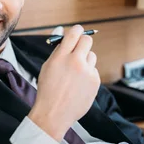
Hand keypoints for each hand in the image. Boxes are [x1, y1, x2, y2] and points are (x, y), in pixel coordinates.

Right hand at [28, 25, 99, 140]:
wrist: (54, 113)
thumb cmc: (48, 90)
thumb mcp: (48, 67)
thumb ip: (58, 50)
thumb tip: (62, 32)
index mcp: (61, 57)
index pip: (74, 34)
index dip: (77, 30)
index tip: (78, 30)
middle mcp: (76, 62)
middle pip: (87, 40)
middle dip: (84, 42)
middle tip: (80, 48)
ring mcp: (87, 72)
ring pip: (92, 56)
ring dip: (86, 60)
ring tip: (75, 74)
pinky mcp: (95, 81)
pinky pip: (94, 71)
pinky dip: (88, 75)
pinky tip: (79, 85)